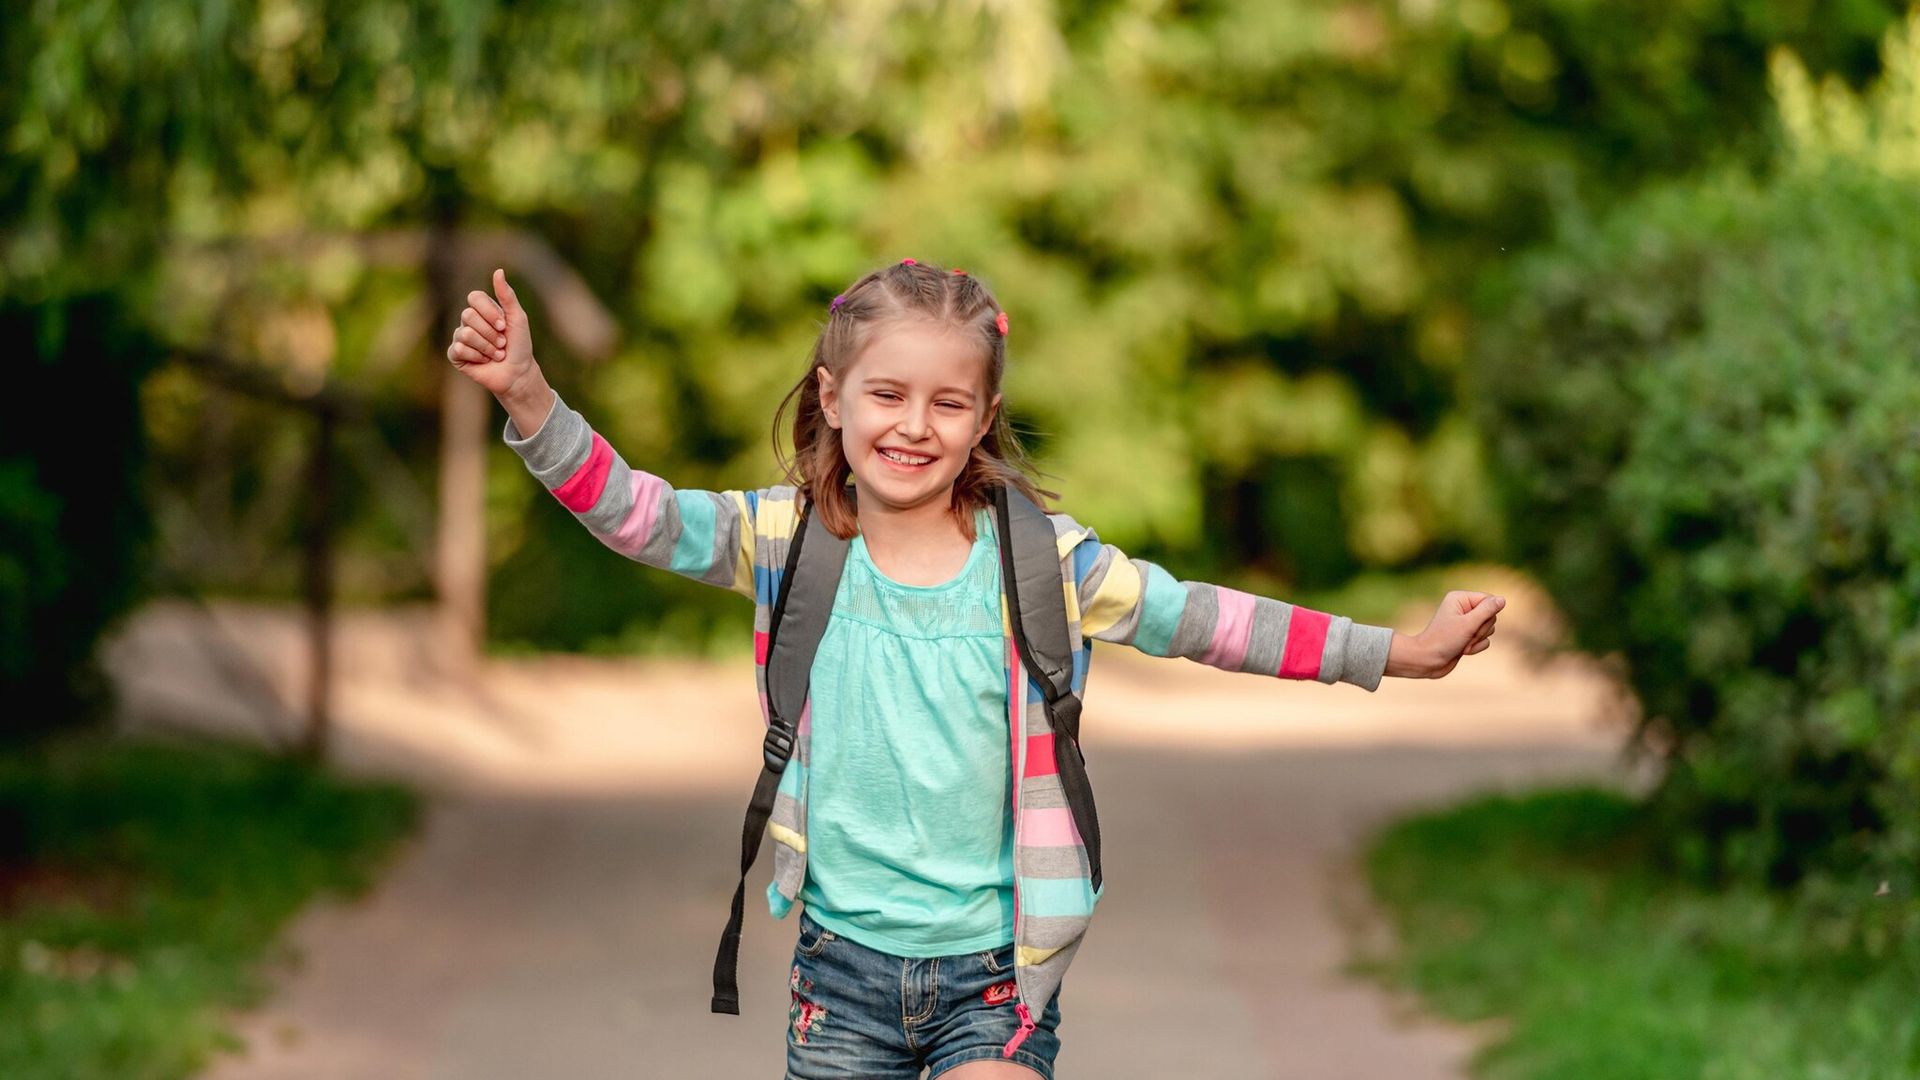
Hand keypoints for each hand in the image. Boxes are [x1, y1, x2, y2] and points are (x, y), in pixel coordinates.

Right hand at [445, 268, 537, 397]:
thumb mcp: (517, 318)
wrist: (518, 373)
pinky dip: (476, 357)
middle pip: (468, 315)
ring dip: (486, 347)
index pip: (474, 297)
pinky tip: (484, 362)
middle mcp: (468, 321)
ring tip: (496, 354)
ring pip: (465, 334)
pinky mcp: (455, 355)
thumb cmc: (520, 346)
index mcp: (482, 310)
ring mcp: (460, 338)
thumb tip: (498, 270)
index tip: (504, 325)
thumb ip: (507, 295)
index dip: (489, 312)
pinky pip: (458, 349)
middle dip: (490, 333)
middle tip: (502, 343)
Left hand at [1385, 590, 1505, 678]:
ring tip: (1461, 644)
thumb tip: (1502, 599)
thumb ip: (1487, 610)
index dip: (1487, 614)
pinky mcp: (1467, 636)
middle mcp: (1463, 608)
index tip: (1473, 624)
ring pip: (1489, 629)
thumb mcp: (1468, 624)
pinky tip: (1462, 650)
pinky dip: (1476, 647)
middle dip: (1481, 630)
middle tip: (1465, 636)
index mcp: (1460, 598)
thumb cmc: (1444, 640)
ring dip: (1477, 640)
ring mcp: (1465, 623)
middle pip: (1491, 615)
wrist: (1428, 661)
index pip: (1489, 600)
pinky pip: (1485, 640)